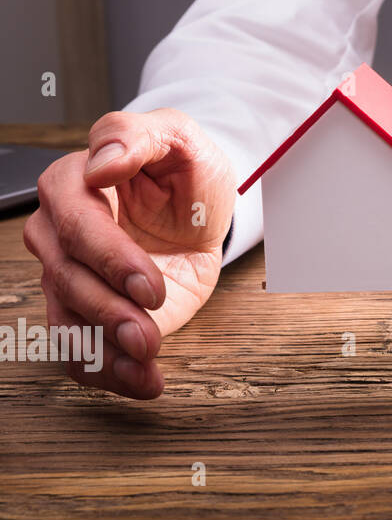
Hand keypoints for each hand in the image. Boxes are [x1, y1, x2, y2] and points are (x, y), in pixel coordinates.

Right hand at [22, 109, 235, 398]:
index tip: (148, 285)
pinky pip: (82, 349)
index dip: (110, 258)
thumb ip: (138, 136)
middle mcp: (60, 233)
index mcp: (71, 183)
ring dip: (106, 349)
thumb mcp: (177, 136)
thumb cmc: (185, 167)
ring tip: (147, 365)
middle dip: (109, 312)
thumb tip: (102, 163)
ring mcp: (72, 276)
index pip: (75, 223)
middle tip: (150, 333)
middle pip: (68, 278)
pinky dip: (109, 372)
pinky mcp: (93, 310)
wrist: (203, 209)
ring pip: (69, 319)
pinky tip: (142, 383)